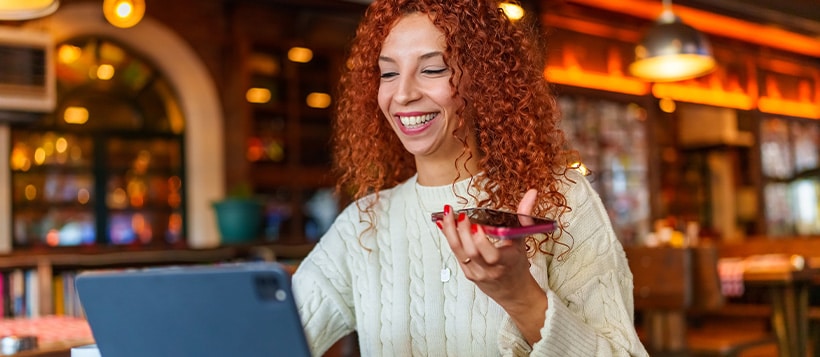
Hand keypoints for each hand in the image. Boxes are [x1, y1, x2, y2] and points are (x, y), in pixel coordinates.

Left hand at [437, 189, 542, 307]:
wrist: (513, 291)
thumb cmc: (517, 264)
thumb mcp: (523, 240)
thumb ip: (524, 216)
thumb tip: (531, 193)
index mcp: (506, 262)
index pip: (491, 255)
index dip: (481, 241)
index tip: (477, 224)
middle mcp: (489, 269)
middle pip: (470, 251)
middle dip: (461, 231)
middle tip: (458, 214)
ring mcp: (476, 272)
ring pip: (458, 252)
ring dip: (450, 232)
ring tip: (447, 214)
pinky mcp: (467, 273)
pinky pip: (455, 254)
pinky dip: (449, 238)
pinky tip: (443, 224)